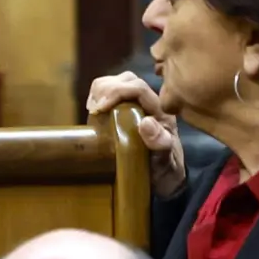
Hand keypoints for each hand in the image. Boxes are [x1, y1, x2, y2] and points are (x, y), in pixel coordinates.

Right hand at [88, 71, 186, 198]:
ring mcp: (136, 105)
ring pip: (118, 81)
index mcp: (160, 110)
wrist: (165, 179)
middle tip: (94, 108)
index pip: (138, 87)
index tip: (99, 107)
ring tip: (93, 108)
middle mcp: (149, 103)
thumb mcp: (165, 160)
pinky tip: (94, 110)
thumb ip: (159, 143)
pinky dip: (98, 96)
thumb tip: (145, 123)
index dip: (116, 91)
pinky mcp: (124, 110)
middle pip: (127, 79)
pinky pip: (111, 93)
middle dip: (107, 88)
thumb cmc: (165, 169)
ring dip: (101, 90)